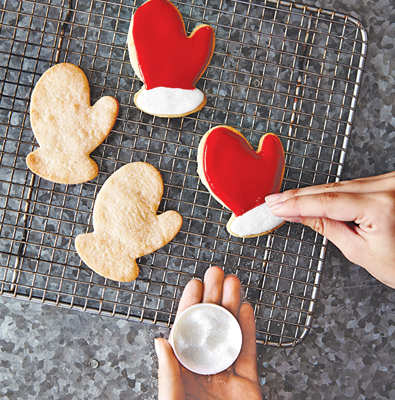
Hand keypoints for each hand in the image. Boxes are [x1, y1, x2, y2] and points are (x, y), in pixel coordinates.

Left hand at [154, 266, 261, 399]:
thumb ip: (168, 374)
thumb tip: (160, 343)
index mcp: (184, 371)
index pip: (187, 331)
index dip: (191, 306)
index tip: (195, 285)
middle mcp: (205, 369)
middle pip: (210, 326)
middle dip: (214, 297)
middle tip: (216, 274)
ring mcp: (227, 375)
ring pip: (231, 333)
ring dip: (232, 306)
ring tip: (233, 283)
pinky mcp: (248, 383)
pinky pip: (248, 352)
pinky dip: (249, 330)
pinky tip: (246, 310)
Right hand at [265, 172, 394, 287]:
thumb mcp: (360, 251)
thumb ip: (327, 227)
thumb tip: (300, 215)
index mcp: (382, 207)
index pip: (326, 202)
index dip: (296, 204)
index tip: (276, 206)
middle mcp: (388, 188)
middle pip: (330, 189)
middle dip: (299, 196)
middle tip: (275, 201)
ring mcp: (389, 182)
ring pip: (340, 185)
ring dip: (312, 193)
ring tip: (287, 200)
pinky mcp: (388, 183)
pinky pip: (352, 185)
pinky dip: (330, 192)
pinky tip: (313, 196)